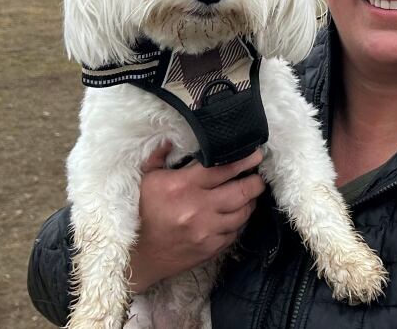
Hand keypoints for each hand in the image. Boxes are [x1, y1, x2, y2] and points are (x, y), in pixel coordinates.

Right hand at [128, 143, 265, 292]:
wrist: (138, 256)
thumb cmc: (142, 212)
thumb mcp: (146, 179)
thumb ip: (160, 157)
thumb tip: (173, 139)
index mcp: (183, 186)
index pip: (223, 169)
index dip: (244, 161)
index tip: (257, 155)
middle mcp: (198, 208)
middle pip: (241, 192)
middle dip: (255, 182)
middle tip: (258, 176)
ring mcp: (207, 231)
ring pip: (243, 213)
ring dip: (249, 202)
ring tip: (249, 194)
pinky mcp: (211, 248)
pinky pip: (235, 232)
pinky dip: (238, 222)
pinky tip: (236, 215)